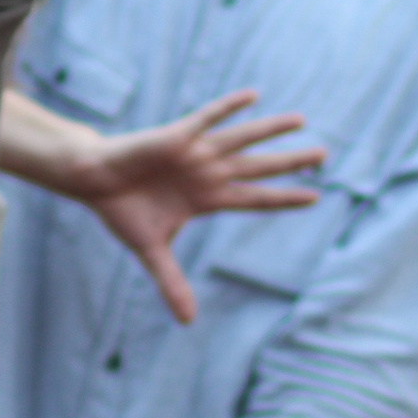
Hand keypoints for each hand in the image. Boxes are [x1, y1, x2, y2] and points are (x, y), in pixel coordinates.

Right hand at [66, 91, 322, 323]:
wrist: (93, 181)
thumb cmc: (122, 210)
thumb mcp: (151, 251)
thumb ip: (172, 282)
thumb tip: (186, 322)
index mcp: (208, 198)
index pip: (256, 198)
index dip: (285, 198)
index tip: (315, 197)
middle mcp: (209, 173)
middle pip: (259, 167)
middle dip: (291, 162)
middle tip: (324, 155)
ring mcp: (196, 153)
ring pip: (242, 140)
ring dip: (271, 130)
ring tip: (302, 120)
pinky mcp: (177, 136)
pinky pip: (208, 119)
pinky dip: (229, 107)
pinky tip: (253, 96)